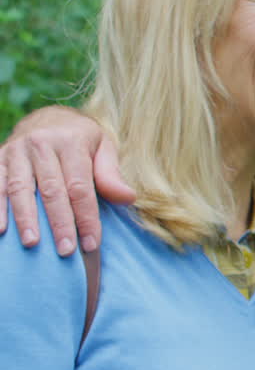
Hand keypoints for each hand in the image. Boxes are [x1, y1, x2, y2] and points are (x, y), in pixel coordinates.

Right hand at [0, 106, 135, 254]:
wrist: (47, 118)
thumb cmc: (81, 139)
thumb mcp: (103, 147)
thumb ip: (111, 174)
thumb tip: (128, 198)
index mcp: (70, 142)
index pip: (80, 186)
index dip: (86, 217)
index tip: (92, 244)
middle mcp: (40, 145)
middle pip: (51, 190)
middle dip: (59, 223)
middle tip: (66, 251)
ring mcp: (15, 152)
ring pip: (20, 189)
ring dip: (25, 218)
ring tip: (32, 243)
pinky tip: (0, 230)